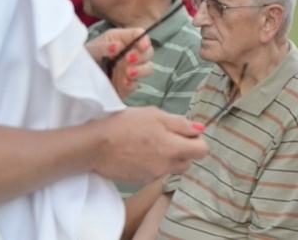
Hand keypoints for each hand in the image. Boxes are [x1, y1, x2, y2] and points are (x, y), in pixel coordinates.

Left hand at [86, 28, 153, 97]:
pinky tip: (123, 82)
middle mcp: (129, 54)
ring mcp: (130, 70)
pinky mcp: (127, 86)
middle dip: (142, 55)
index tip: (142, 45)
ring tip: (129, 72)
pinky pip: (135, 85)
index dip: (144, 39)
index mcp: (121, 40)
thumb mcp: (89, 50)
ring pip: (148, 68)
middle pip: (148, 52)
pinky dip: (131, 84)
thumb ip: (101, 48)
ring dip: (141, 69)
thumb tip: (116, 47)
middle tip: (129, 59)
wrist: (75, 79)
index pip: (139, 35)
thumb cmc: (83, 58)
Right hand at [92, 107, 207, 185]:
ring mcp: (153, 176)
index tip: (186, 132)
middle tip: (166, 135)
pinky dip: (152, 164)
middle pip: (187, 161)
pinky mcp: (140, 181)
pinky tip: (138, 152)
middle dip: (182, 149)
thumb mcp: (155, 115)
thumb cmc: (125, 125)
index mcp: (173, 149)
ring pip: (171, 168)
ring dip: (167, 157)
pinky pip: (155, 172)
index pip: (202, 151)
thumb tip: (200, 129)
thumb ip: (180, 123)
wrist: (96, 145)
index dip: (197, 140)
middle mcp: (166, 166)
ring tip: (149, 143)